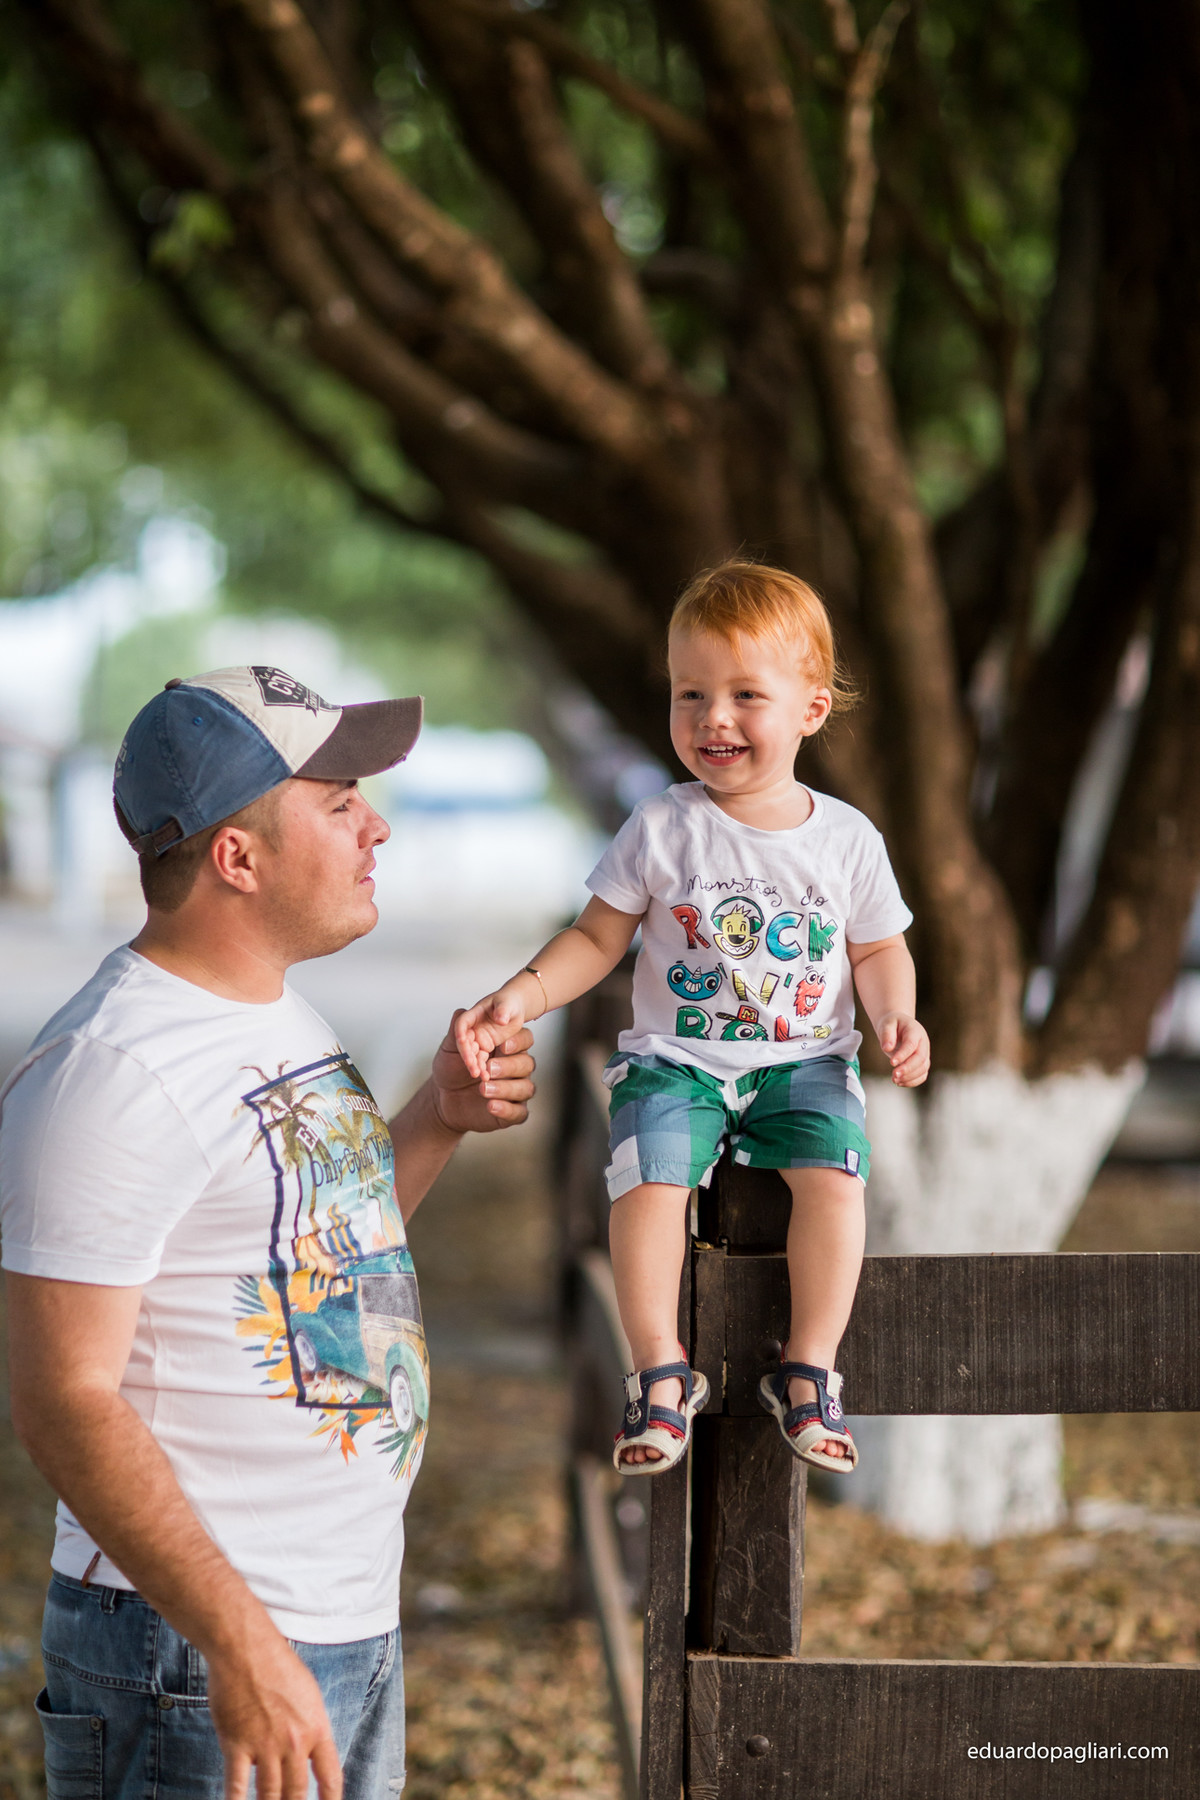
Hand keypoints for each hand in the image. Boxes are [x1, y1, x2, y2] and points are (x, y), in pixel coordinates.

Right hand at [208, 1631, 340, 1799]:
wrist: (245, 1648)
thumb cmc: (277, 1665)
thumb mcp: (308, 1694)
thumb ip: (312, 1726)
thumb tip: (313, 1754)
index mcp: (316, 1728)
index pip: (330, 1776)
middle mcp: (294, 1741)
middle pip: (297, 1793)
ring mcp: (265, 1745)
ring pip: (269, 1794)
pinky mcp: (236, 1744)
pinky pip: (237, 1786)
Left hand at [434, 1011, 535, 1132]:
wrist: (442, 1097)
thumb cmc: (451, 1069)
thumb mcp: (451, 1050)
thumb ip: (459, 1032)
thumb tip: (460, 1011)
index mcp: (505, 1047)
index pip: (524, 1039)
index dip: (518, 1041)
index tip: (502, 1045)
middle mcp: (515, 1067)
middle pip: (527, 1063)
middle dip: (509, 1065)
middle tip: (489, 1069)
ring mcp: (514, 1089)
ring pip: (526, 1088)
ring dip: (506, 1088)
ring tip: (483, 1088)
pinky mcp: (511, 1111)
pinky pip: (519, 1112)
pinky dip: (507, 1109)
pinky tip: (491, 1106)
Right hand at [453, 982, 529, 1079]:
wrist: (515, 1006)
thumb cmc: (510, 1001)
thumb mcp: (507, 1002)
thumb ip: (502, 1010)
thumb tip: (501, 1018)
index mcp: (475, 1013)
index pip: (463, 1022)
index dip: (460, 1032)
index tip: (462, 1041)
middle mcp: (474, 1027)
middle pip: (466, 1041)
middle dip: (468, 1055)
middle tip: (473, 1067)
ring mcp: (479, 1038)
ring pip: (473, 1053)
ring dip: (474, 1064)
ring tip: (481, 1075)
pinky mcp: (485, 1047)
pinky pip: (481, 1059)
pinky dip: (482, 1067)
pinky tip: (486, 1076)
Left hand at [876, 1013, 929, 1086]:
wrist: (898, 1026)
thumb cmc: (892, 1024)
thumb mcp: (886, 1024)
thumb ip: (886, 1034)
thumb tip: (887, 1048)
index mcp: (915, 1031)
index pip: (912, 1044)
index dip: (903, 1054)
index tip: (892, 1063)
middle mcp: (923, 1043)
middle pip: (921, 1058)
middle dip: (908, 1068)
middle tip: (894, 1075)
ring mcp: (924, 1053)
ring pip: (923, 1068)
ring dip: (910, 1077)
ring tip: (894, 1079)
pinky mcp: (922, 1063)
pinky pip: (922, 1075)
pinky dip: (912, 1081)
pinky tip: (900, 1082)